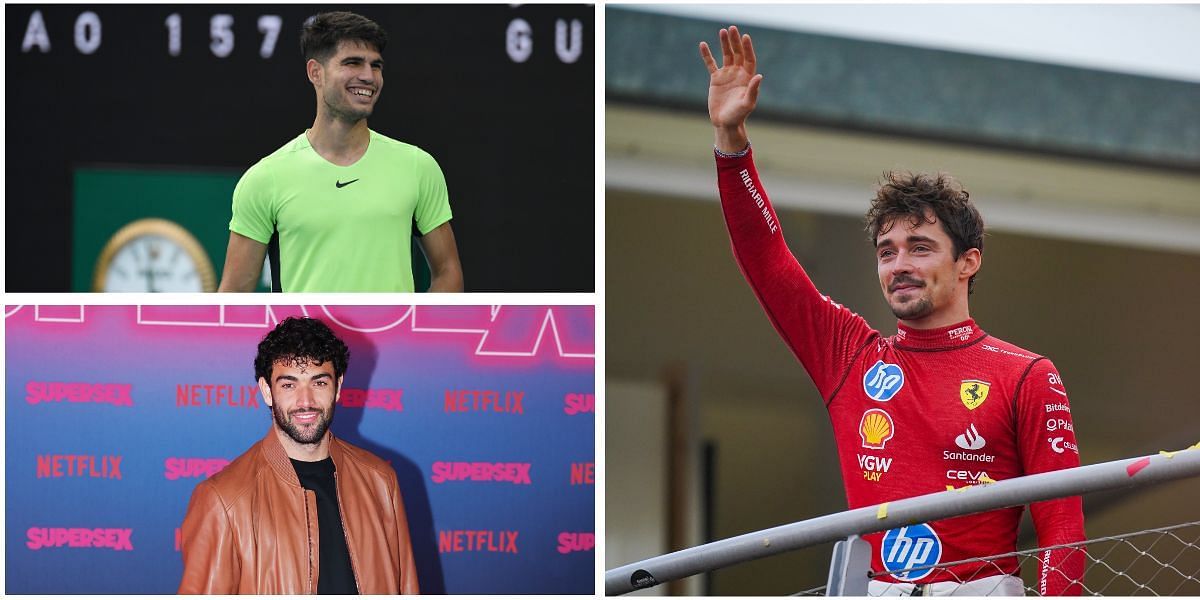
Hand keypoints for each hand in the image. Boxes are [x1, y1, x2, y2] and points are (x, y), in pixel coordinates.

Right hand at [699, 26, 762, 151]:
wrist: (725, 122)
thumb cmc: (739, 115)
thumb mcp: (747, 103)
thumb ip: (753, 89)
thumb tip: (759, 76)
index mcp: (747, 77)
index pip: (749, 58)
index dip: (747, 48)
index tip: (745, 37)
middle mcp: (738, 73)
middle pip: (737, 53)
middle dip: (735, 41)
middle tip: (732, 28)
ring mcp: (727, 75)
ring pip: (726, 55)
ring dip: (724, 43)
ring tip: (722, 31)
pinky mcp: (716, 79)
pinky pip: (711, 64)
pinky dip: (707, 55)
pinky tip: (703, 45)